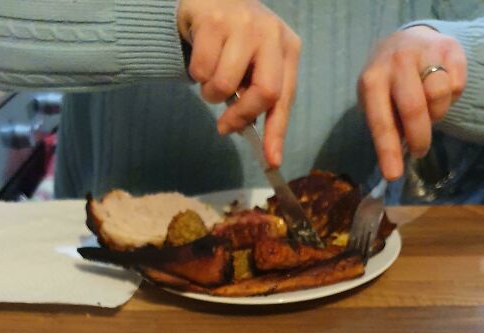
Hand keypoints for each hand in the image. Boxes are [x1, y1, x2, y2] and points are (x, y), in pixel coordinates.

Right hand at [177, 0, 300, 166]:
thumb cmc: (235, 42)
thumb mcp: (254, 67)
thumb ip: (256, 97)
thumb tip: (251, 134)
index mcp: (287, 48)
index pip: (284, 98)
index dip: (276, 133)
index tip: (271, 161)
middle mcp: (271, 33)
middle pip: (264, 92)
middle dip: (241, 116)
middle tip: (224, 125)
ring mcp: (243, 23)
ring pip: (225, 84)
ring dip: (211, 93)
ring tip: (210, 79)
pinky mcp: (214, 21)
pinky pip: (202, 70)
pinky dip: (197, 74)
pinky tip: (201, 58)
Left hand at [357, 25, 466, 179]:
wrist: (407, 40)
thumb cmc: (389, 83)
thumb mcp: (377, 102)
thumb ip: (387, 126)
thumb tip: (397, 161)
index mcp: (372, 80)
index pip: (381, 122)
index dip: (388, 151)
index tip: (394, 175)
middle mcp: (397, 62)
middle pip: (415, 109)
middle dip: (419, 137)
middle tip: (419, 150)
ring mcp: (424, 51)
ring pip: (440, 96)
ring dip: (437, 113)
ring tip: (429, 109)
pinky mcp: (451, 48)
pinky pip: (458, 85)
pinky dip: (452, 95)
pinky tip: (441, 88)